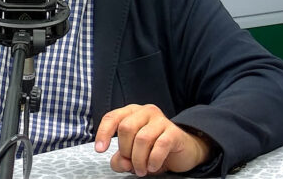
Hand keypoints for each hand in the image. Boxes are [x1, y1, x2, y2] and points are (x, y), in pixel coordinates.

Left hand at [94, 104, 210, 176]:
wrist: (182, 152)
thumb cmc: (153, 149)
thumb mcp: (132, 155)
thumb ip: (120, 159)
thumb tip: (122, 163)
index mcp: (131, 113)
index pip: (112, 117)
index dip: (103, 133)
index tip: (100, 149)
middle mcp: (145, 112)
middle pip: (125, 128)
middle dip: (125, 150)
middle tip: (131, 164)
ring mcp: (161, 120)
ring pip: (142, 138)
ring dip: (139, 159)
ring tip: (142, 170)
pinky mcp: (174, 132)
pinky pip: (160, 145)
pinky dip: (153, 160)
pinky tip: (152, 166)